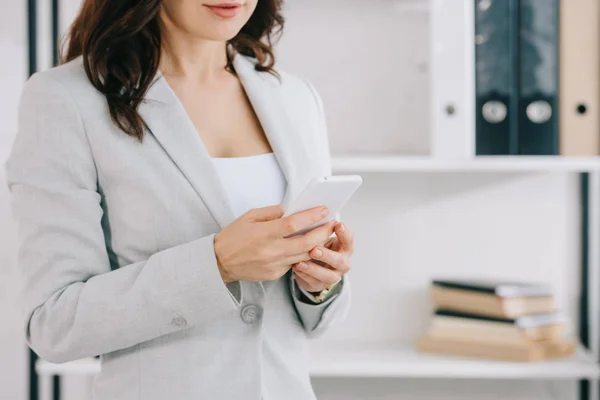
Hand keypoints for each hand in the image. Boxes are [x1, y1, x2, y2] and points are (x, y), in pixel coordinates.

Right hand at [214, 204, 336, 282]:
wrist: (219, 262)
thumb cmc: (233, 236)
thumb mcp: (249, 217)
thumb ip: (271, 212)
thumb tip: (291, 210)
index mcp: (265, 233)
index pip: (294, 224)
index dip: (311, 216)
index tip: (324, 210)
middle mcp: (272, 250)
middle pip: (306, 242)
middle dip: (323, 233)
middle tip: (332, 224)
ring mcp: (275, 264)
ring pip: (304, 256)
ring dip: (318, 245)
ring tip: (326, 235)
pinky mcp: (275, 274)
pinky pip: (294, 264)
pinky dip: (303, 255)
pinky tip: (309, 247)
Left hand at [293, 222, 353, 292]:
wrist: (314, 266)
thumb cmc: (318, 245)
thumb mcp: (320, 236)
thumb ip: (319, 229)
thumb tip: (309, 213)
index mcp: (344, 247)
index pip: (348, 239)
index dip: (344, 233)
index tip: (337, 224)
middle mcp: (342, 262)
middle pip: (340, 260)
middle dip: (327, 255)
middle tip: (315, 250)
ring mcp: (333, 275)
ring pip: (328, 276)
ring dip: (314, 269)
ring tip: (300, 263)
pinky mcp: (320, 285)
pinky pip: (314, 282)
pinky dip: (304, 275)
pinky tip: (295, 268)